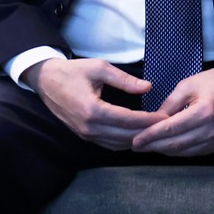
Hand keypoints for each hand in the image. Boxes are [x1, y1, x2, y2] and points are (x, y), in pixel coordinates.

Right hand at [26, 57, 166, 149]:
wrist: (46, 81)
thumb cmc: (73, 71)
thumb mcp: (99, 68)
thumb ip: (124, 79)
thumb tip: (148, 87)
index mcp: (92, 109)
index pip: (128, 120)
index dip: (149, 120)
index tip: (166, 116)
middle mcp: (89, 127)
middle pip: (125, 137)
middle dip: (148, 132)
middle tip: (166, 126)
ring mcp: (85, 135)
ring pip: (118, 144)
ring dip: (138, 139)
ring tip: (156, 132)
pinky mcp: (84, 136)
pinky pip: (109, 144)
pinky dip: (125, 142)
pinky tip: (137, 135)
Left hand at [130, 55, 213, 156]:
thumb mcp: (188, 84)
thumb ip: (170, 104)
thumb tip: (153, 120)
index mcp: (204, 112)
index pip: (171, 129)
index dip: (150, 136)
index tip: (135, 141)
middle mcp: (212, 130)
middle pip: (176, 144)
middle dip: (153, 146)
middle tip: (135, 146)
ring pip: (185, 152)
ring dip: (165, 151)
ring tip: (148, 147)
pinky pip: (196, 153)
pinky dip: (179, 151)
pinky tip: (167, 147)